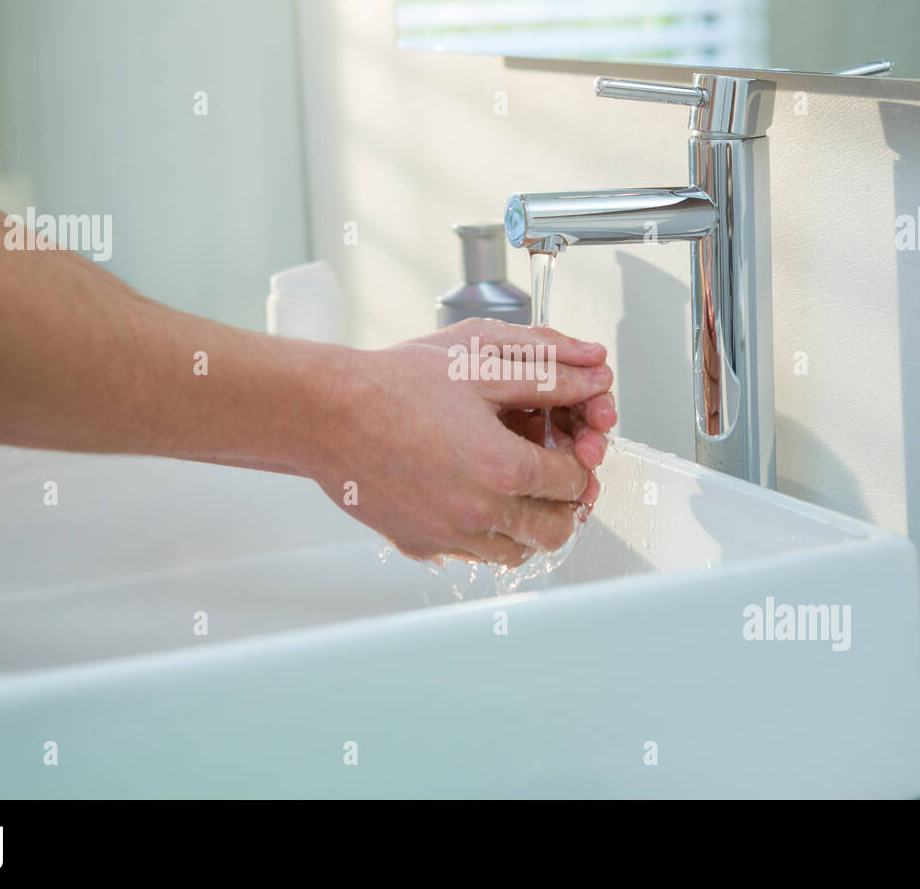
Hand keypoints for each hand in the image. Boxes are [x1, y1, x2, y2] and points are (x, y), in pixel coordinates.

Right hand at [310, 320, 615, 565]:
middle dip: (564, 503)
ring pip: (516, 553)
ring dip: (526, 525)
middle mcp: (479, 512)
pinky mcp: (419, 545)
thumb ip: (548, 375)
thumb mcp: (481, 365)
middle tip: (553, 477)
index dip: (579, 460)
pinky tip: (470, 498)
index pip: (574, 482)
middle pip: (555, 530)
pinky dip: (483, 535)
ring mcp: (448, 536)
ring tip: (514, 489)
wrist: (325, 412)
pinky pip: (470, 555)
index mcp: (504, 468)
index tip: (566, 447)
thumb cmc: (396, 383)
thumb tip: (595, 376)